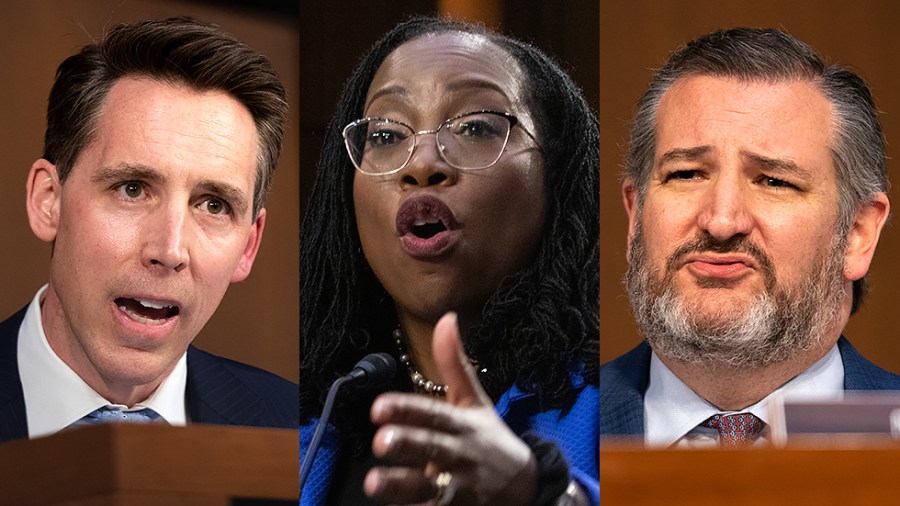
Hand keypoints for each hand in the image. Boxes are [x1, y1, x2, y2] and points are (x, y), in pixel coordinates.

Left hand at [364, 312, 537, 504]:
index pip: (432, 413)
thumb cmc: (490, 438)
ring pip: (428, 487)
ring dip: (401, 486)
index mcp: (462, 424)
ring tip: (373, 483)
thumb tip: (446, 318)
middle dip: (408, 445)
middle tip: (380, 442)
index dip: (406, 409)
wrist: (526, 486)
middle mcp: (460, 454)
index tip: (378, 406)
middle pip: (432, 448)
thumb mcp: (475, 401)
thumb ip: (454, 363)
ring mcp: (460, 487)